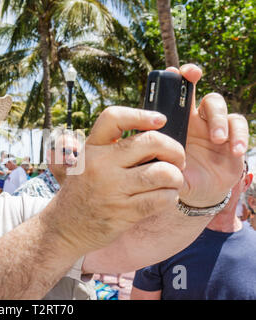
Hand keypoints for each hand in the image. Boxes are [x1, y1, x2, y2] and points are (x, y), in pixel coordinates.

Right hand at [49, 106, 185, 252]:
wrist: (64, 228)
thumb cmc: (82, 192)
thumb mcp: (85, 163)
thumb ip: (109, 148)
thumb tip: (150, 132)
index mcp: (92, 148)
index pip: (114, 118)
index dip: (141, 115)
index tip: (161, 120)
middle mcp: (100, 164)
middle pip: (152, 142)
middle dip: (174, 150)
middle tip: (177, 160)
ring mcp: (112, 188)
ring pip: (163, 172)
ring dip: (176, 177)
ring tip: (172, 181)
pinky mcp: (124, 212)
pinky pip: (162, 198)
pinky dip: (171, 197)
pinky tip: (165, 197)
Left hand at [170, 64, 248, 206]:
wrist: (199, 193)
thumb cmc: (177, 175)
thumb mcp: (164, 167)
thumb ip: (156, 160)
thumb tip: (144, 156)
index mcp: (176, 122)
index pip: (175, 95)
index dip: (175, 79)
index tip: (172, 71)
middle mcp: (195, 118)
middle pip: (196, 89)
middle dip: (194, 76)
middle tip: (192, 75)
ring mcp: (215, 125)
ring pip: (218, 104)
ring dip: (219, 119)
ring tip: (216, 139)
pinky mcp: (232, 136)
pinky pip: (239, 126)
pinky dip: (239, 136)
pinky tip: (234, 150)